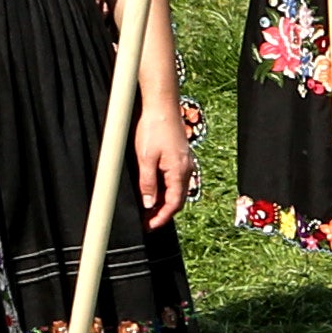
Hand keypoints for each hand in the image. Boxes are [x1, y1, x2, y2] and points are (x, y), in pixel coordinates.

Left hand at [133, 92, 192, 224]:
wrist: (162, 105)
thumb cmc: (154, 128)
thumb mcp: (145, 158)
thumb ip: (148, 183)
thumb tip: (149, 204)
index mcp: (179, 171)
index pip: (174, 204)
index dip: (162, 218)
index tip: (150, 226)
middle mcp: (186, 169)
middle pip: (177, 199)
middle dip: (163, 212)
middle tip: (147, 221)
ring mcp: (184, 163)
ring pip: (176, 190)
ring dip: (164, 201)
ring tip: (148, 208)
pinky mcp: (180, 156)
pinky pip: (175, 179)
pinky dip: (165, 189)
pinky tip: (153, 189)